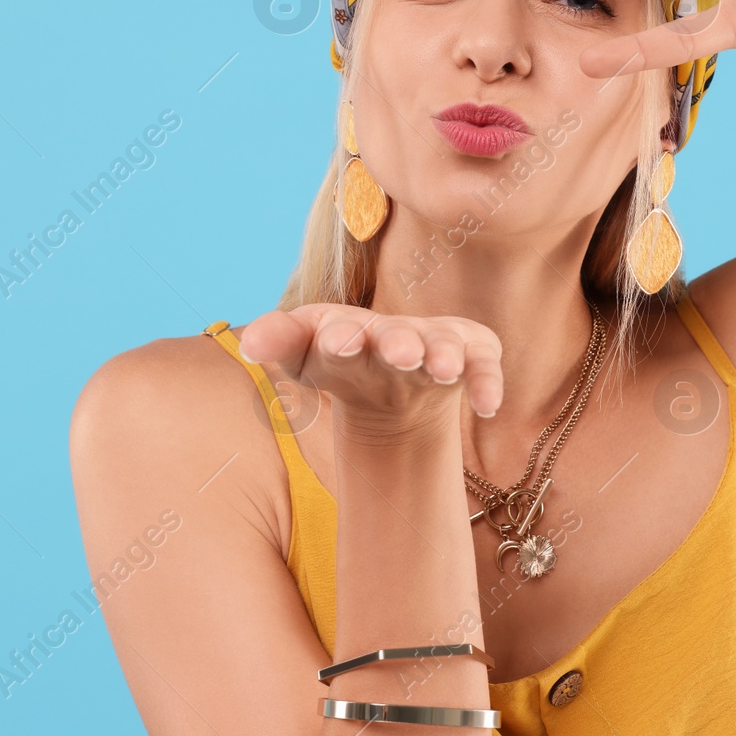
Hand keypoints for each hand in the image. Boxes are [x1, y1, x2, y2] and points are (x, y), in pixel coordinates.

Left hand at [236, 304, 504, 435]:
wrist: (392, 383)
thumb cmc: (344, 361)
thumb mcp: (306, 356)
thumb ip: (278, 344)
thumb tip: (249, 346)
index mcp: (349, 328)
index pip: (340, 330)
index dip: (340, 336)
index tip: (338, 342)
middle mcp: (395, 331)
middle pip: (397, 335)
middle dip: (398, 342)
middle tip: (400, 352)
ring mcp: (437, 341)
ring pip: (443, 345)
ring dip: (443, 354)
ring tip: (442, 367)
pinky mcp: (473, 355)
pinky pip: (484, 368)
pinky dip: (486, 382)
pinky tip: (486, 406)